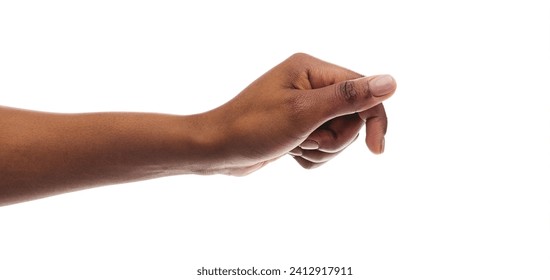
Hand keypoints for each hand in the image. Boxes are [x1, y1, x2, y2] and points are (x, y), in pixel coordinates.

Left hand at [199, 53, 395, 174]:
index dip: (373, 119)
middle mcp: (310, 82)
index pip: (362, 89)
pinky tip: (290, 153)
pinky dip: (311, 155)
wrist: (215, 150)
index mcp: (311, 69)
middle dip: (334, 138)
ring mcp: (304, 105)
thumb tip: (391, 82)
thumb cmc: (251, 128)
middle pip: (352, 116)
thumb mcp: (303, 113)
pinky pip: (323, 144)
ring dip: (321, 149)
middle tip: (307, 141)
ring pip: (339, 134)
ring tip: (295, 147)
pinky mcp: (298, 125)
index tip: (376, 150)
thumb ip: (348, 98)